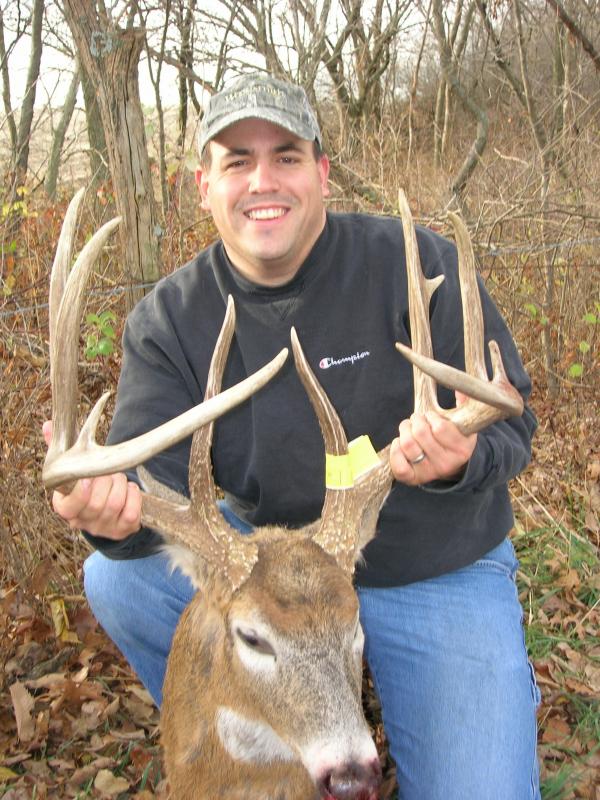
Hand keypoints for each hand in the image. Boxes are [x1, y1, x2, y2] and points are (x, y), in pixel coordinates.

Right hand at [42, 421, 141, 539]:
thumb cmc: (88, 484)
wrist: (108, 509)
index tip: (88, 477)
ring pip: (115, 504)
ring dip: (121, 485)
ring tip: (118, 478)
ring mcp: (103, 528)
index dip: (81, 492)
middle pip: (96, 503)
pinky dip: (134, 495)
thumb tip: (49, 425)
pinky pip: (131, 512)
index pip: (69, 506)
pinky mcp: (123, 529)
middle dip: (106, 480)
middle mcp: (82, 522)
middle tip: (109, 471)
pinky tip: (129, 490)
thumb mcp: (72, 468)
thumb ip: (61, 448)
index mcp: (65, 506)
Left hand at [389, 396, 476, 486]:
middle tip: (417, 420)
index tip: (431, 417)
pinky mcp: (414, 479)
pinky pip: (399, 466)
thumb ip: (464, 404)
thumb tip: (460, 389)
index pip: (440, 427)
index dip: (431, 417)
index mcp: (461, 449)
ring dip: (404, 431)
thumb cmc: (453, 439)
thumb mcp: (463, 423)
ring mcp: (429, 473)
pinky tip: (399, 443)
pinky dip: (395, 450)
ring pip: (408, 445)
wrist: (451, 466)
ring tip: (408, 428)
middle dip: (415, 420)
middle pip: (421, 433)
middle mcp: (446, 464)